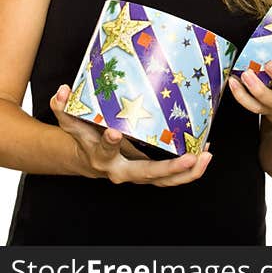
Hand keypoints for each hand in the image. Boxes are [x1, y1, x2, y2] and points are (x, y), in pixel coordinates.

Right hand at [50, 84, 212, 185]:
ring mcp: (141, 175)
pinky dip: (191, 170)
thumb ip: (65, 108)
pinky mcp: (154, 175)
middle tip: (188, 158)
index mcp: (102, 157)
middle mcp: (123, 171)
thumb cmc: (87, 138)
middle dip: (169, 169)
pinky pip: (174, 177)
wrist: (92, 161)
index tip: (114, 132)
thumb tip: (62, 90)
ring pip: (165, 181)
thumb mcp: (73, 122)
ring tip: (206, 157)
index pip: (104, 150)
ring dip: (188, 173)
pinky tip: (207, 153)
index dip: (108, 142)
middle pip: (146, 174)